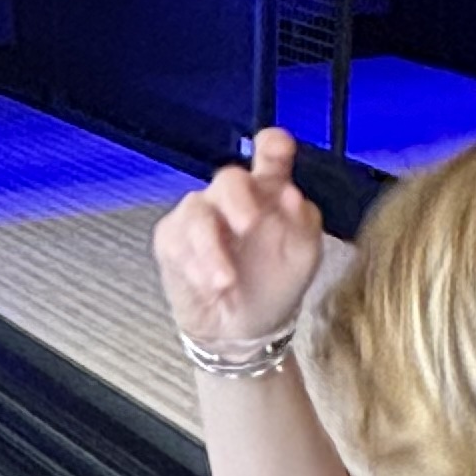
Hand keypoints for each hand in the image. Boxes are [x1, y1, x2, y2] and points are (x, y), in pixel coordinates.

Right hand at [153, 127, 324, 355]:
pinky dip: (193, 264)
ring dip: (211, 247)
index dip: (272, 146)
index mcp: (270, 191)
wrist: (243, 330)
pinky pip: (176, 240)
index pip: (270, 154)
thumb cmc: (275, 284)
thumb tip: (292, 196)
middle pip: (229, 178)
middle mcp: (233, 196)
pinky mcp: (172, 238)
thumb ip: (303, 223)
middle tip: (249, 225)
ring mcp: (200, 214)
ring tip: (225, 282)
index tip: (277, 146)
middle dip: (237, 198)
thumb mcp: (302, 257)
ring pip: (196, 210)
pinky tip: (209, 285)